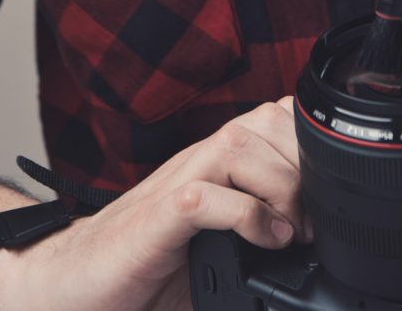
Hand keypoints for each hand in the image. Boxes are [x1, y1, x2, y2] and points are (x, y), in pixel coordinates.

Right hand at [0, 97, 309, 310]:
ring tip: (294, 233)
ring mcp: (173, 186)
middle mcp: (195, 162)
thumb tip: (316, 255)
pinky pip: (203, 197)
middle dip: (303, 163)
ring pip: (237, 145)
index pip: (272, 117)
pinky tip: (265, 243)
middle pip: (262, 121)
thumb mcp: (215, 246)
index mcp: (213, 163)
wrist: (70, 283)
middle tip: (316, 222)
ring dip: (280, 186)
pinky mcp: (153, 222)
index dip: (309, 142)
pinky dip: (245, 216)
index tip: (331, 193)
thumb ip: (255, 234)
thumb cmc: (144, 266)